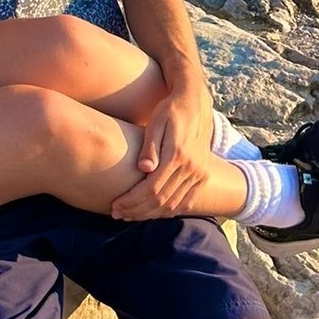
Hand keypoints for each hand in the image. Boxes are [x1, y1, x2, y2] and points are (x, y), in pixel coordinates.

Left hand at [112, 82, 214, 220]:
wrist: (195, 102)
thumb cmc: (169, 110)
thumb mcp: (155, 122)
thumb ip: (150, 146)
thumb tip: (143, 168)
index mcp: (178, 154)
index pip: (152, 188)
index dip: (132, 201)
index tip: (115, 205)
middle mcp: (192, 167)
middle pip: (161, 201)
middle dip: (137, 211)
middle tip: (118, 214)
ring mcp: (200, 173)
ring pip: (173, 205)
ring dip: (150, 214)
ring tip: (131, 215)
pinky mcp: (203, 175)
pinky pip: (187, 202)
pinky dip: (169, 211)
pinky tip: (153, 212)